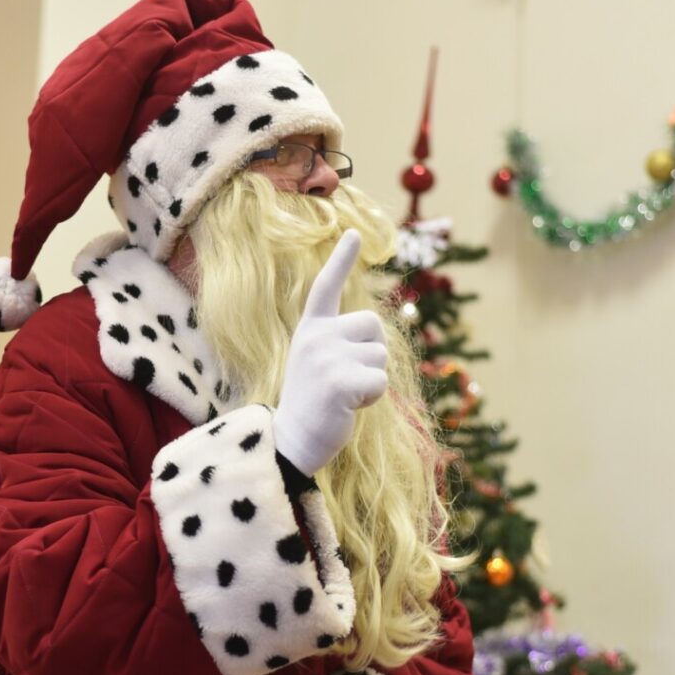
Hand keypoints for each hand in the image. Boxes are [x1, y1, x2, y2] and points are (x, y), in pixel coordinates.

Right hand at [272, 230, 388, 476]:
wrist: (292, 441)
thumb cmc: (313, 405)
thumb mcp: (320, 363)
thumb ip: (340, 342)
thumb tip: (376, 332)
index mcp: (310, 329)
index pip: (326, 288)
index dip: (341, 260)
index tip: (354, 233)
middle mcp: (316, 336)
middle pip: (374, 328)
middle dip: (371, 354)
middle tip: (344, 380)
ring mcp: (327, 356)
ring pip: (381, 356)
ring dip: (372, 379)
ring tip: (343, 395)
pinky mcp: (342, 380)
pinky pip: (380, 381)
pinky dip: (372, 398)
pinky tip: (347, 407)